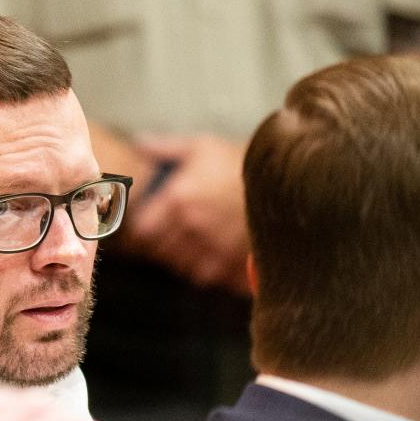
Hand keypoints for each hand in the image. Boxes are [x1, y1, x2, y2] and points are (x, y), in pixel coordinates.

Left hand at [126, 134, 249, 292]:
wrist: (282, 180)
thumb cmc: (237, 161)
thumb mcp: (200, 147)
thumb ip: (165, 148)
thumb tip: (137, 144)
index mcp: (178, 198)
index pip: (142, 231)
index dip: (143, 230)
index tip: (149, 225)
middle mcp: (191, 225)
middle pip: (159, 251)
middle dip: (160, 245)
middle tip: (168, 236)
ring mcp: (211, 244)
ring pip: (179, 265)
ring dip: (179, 258)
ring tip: (187, 245)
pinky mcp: (230, 259)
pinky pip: (203, 275)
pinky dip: (200, 269)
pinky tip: (205, 255)